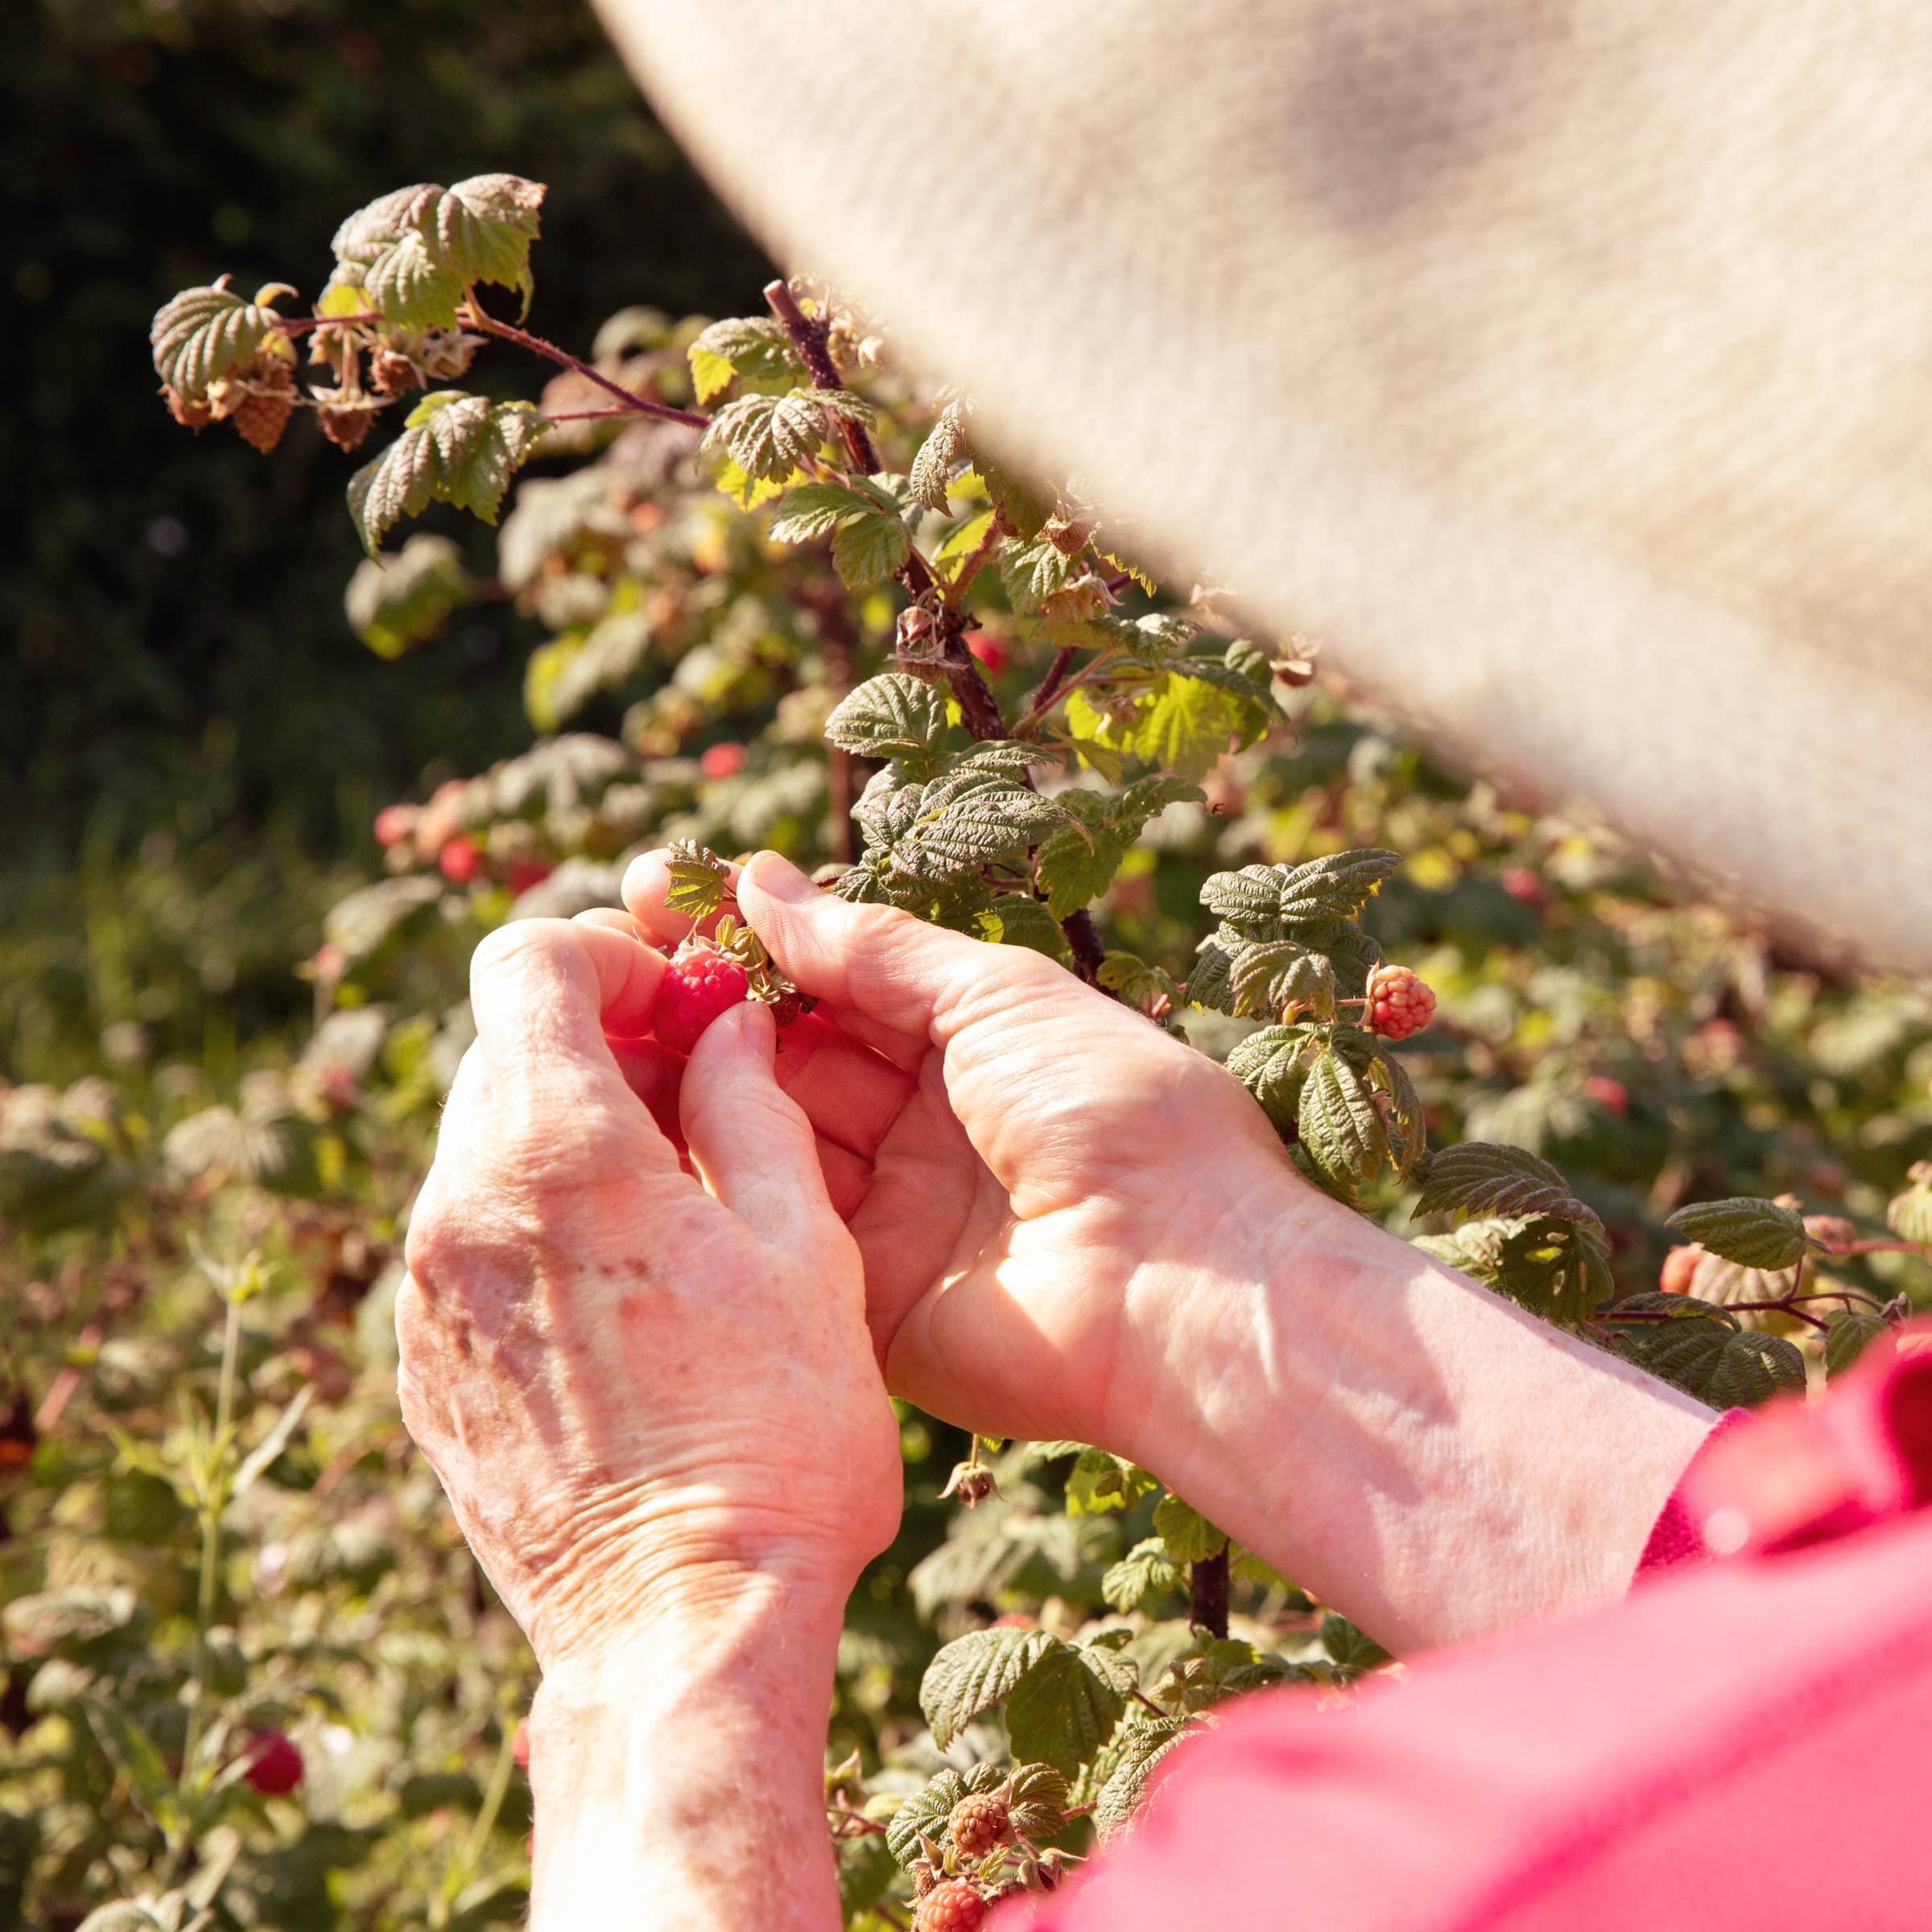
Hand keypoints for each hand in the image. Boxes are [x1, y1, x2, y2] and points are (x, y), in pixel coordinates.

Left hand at [394, 916, 901, 1674]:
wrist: (683, 1628)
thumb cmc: (775, 1433)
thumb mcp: (802, 1247)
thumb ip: (752, 1108)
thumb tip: (729, 1027)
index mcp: (555, 1151)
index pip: (525, 960)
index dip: (606, 949)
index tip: (677, 996)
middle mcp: (458, 1207)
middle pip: (503, 1051)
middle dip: (599, 1042)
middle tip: (697, 1091)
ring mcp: (425, 1295)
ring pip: (483, 1149)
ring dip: (570, 1136)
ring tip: (672, 1204)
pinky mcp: (423, 1368)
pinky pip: (468, 1244)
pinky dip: (536, 1224)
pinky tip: (623, 1293)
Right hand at [617, 849, 1308, 1459]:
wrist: (1179, 1284)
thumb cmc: (1114, 1114)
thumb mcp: (999, 994)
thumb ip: (874, 948)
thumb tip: (763, 879)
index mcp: (969, 1050)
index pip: (832, 987)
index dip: (747, 945)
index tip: (651, 896)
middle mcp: (920, 1132)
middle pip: (783, 1062)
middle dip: (698, 1009)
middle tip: (597, 956)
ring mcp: (886, 1220)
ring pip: (761, 1140)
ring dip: (687, 1084)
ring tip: (592, 1019)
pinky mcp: (859, 1305)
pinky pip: (769, 1232)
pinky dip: (708, 1178)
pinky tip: (625, 1121)